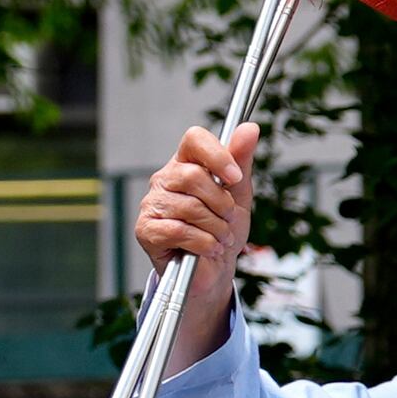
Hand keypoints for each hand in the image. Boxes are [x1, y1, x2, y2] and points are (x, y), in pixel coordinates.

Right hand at [135, 126, 256, 360]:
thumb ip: (241, 161)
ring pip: (190, 207)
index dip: (218, 155)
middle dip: (221, 203)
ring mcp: (152, 204)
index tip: (235, 179)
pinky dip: (203, 243)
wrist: (214, 269)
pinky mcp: (146, 230)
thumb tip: (250, 128)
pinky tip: (208, 248)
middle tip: (229, 219)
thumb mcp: (239, 194)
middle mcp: (165, 179)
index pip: (194, 139)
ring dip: (216, 228)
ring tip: (220, 238)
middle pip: (193, 176)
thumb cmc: (223, 228)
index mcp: (186, 163)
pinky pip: (179, 231)